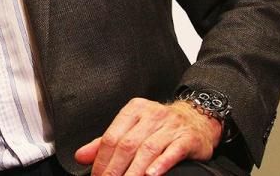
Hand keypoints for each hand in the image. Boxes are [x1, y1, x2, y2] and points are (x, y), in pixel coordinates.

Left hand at [74, 98, 221, 175]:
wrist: (198, 118)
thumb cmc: (159, 126)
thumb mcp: (131, 127)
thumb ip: (106, 142)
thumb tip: (81, 156)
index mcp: (134, 110)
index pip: (112, 136)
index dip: (101, 159)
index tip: (97, 175)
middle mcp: (152, 115)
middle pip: (127, 144)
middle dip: (115, 168)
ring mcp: (171, 126)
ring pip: (148, 149)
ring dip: (134, 170)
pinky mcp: (188, 138)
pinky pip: (172, 151)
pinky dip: (161, 164)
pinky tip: (151, 175)